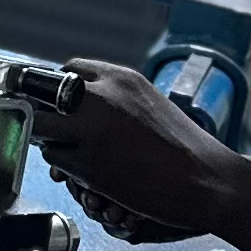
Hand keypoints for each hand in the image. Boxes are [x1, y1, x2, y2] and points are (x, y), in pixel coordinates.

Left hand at [25, 59, 244, 244]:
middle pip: (43, 94)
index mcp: (120, 78)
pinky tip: (84, 171)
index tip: (57, 104)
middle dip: (44, 111)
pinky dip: (61, 165)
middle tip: (53, 129)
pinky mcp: (88, 164)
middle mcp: (102, 96)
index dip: (58, 90)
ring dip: (50, 139)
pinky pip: (54, 158)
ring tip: (70, 152)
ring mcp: (91, 129)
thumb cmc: (183, 147)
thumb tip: (80, 101)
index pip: (66, 70)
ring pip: (42, 127)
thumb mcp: (148, 102)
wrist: (208, 180)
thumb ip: (114, 97)